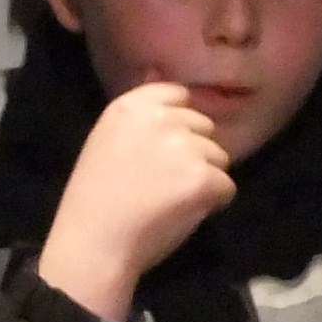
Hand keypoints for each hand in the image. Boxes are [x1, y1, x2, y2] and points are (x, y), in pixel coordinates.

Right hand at [38, 81, 235, 321]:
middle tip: (161, 182)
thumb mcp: (107, 142)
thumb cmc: (95, 198)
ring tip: (169, 200)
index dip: (177, 124)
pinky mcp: (203, 178)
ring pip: (219, 158)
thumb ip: (140, 117)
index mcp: (130, 107)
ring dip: (204, 179)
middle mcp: (160, 119)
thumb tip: (165, 78)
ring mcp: (184, 147)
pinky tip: (181, 212)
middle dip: (194, 153)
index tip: (159, 151)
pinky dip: (212, 203)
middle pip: (204, 127)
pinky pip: (227, 186)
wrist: (94, 243)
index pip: (178, 95)